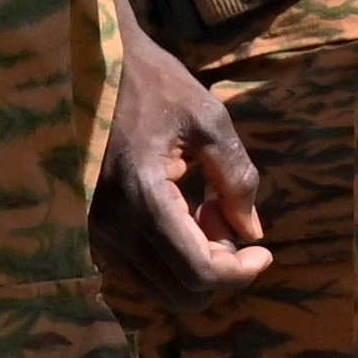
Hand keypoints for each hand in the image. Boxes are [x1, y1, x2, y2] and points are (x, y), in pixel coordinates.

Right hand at [92, 15, 271, 300]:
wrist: (92, 64)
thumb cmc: (153, 83)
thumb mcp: (208, 119)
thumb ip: (236, 179)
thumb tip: (252, 231)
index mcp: (142, 198)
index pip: (198, 272)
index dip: (241, 271)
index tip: (265, 249)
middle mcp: (113, 227)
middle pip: (180, 293)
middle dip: (221, 270)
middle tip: (235, 223)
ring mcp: (98, 231)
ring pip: (160, 287)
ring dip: (197, 264)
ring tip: (211, 211)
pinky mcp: (94, 228)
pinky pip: (142, 268)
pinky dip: (174, 256)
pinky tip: (186, 212)